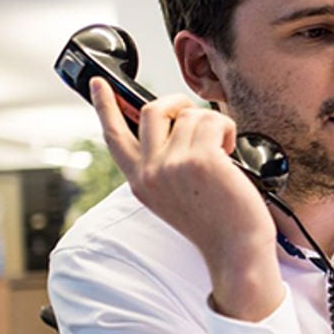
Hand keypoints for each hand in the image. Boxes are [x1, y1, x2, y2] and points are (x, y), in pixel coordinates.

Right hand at [91, 78, 283, 320]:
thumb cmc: (216, 223)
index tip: (98, 83)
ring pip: (190, 113)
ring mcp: (173, 164)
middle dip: (177, 103)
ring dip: (213, 123)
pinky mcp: (200, 159)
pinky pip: (213, 120)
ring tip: (222, 149)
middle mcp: (150, 172)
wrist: (235, 249)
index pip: (114, 136)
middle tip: (196, 115)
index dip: (104, 106)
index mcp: (140, 181)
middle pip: (151, 110)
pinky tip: (231, 151)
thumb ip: (163, 166)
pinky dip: (227, 129)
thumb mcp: (173, 196)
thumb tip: (177, 127)